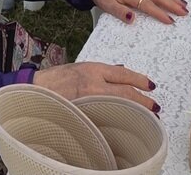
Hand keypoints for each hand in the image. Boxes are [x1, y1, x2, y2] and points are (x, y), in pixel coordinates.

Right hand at [32, 62, 158, 112]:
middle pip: (126, 91)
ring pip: (119, 105)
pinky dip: (118, 119)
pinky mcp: (84, 112)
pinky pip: (106, 117)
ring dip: (134, 111)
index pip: (124, 74)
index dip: (140, 80)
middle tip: (155, 107)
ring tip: (146, 117)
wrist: (35, 90)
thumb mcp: (79, 68)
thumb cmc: (55, 80)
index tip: (151, 86)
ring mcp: (88, 99)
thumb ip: (100, 72)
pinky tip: (125, 123)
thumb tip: (120, 72)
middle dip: (143, 100)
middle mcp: (93, 83)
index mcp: (93, 68)